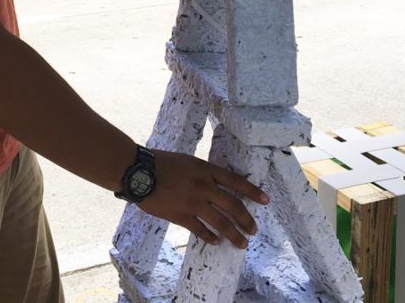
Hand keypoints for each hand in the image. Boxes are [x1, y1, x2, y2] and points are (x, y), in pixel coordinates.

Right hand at [138, 150, 268, 248]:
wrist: (138, 171)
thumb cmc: (159, 162)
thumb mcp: (187, 161)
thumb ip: (201, 173)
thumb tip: (214, 185)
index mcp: (205, 170)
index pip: (236, 181)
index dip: (252, 191)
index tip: (265, 200)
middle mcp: (203, 186)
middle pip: (233, 206)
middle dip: (246, 220)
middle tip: (253, 230)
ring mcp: (193, 202)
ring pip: (221, 222)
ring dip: (234, 234)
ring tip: (242, 243)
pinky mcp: (180, 215)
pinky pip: (200, 230)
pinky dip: (210, 237)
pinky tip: (216, 242)